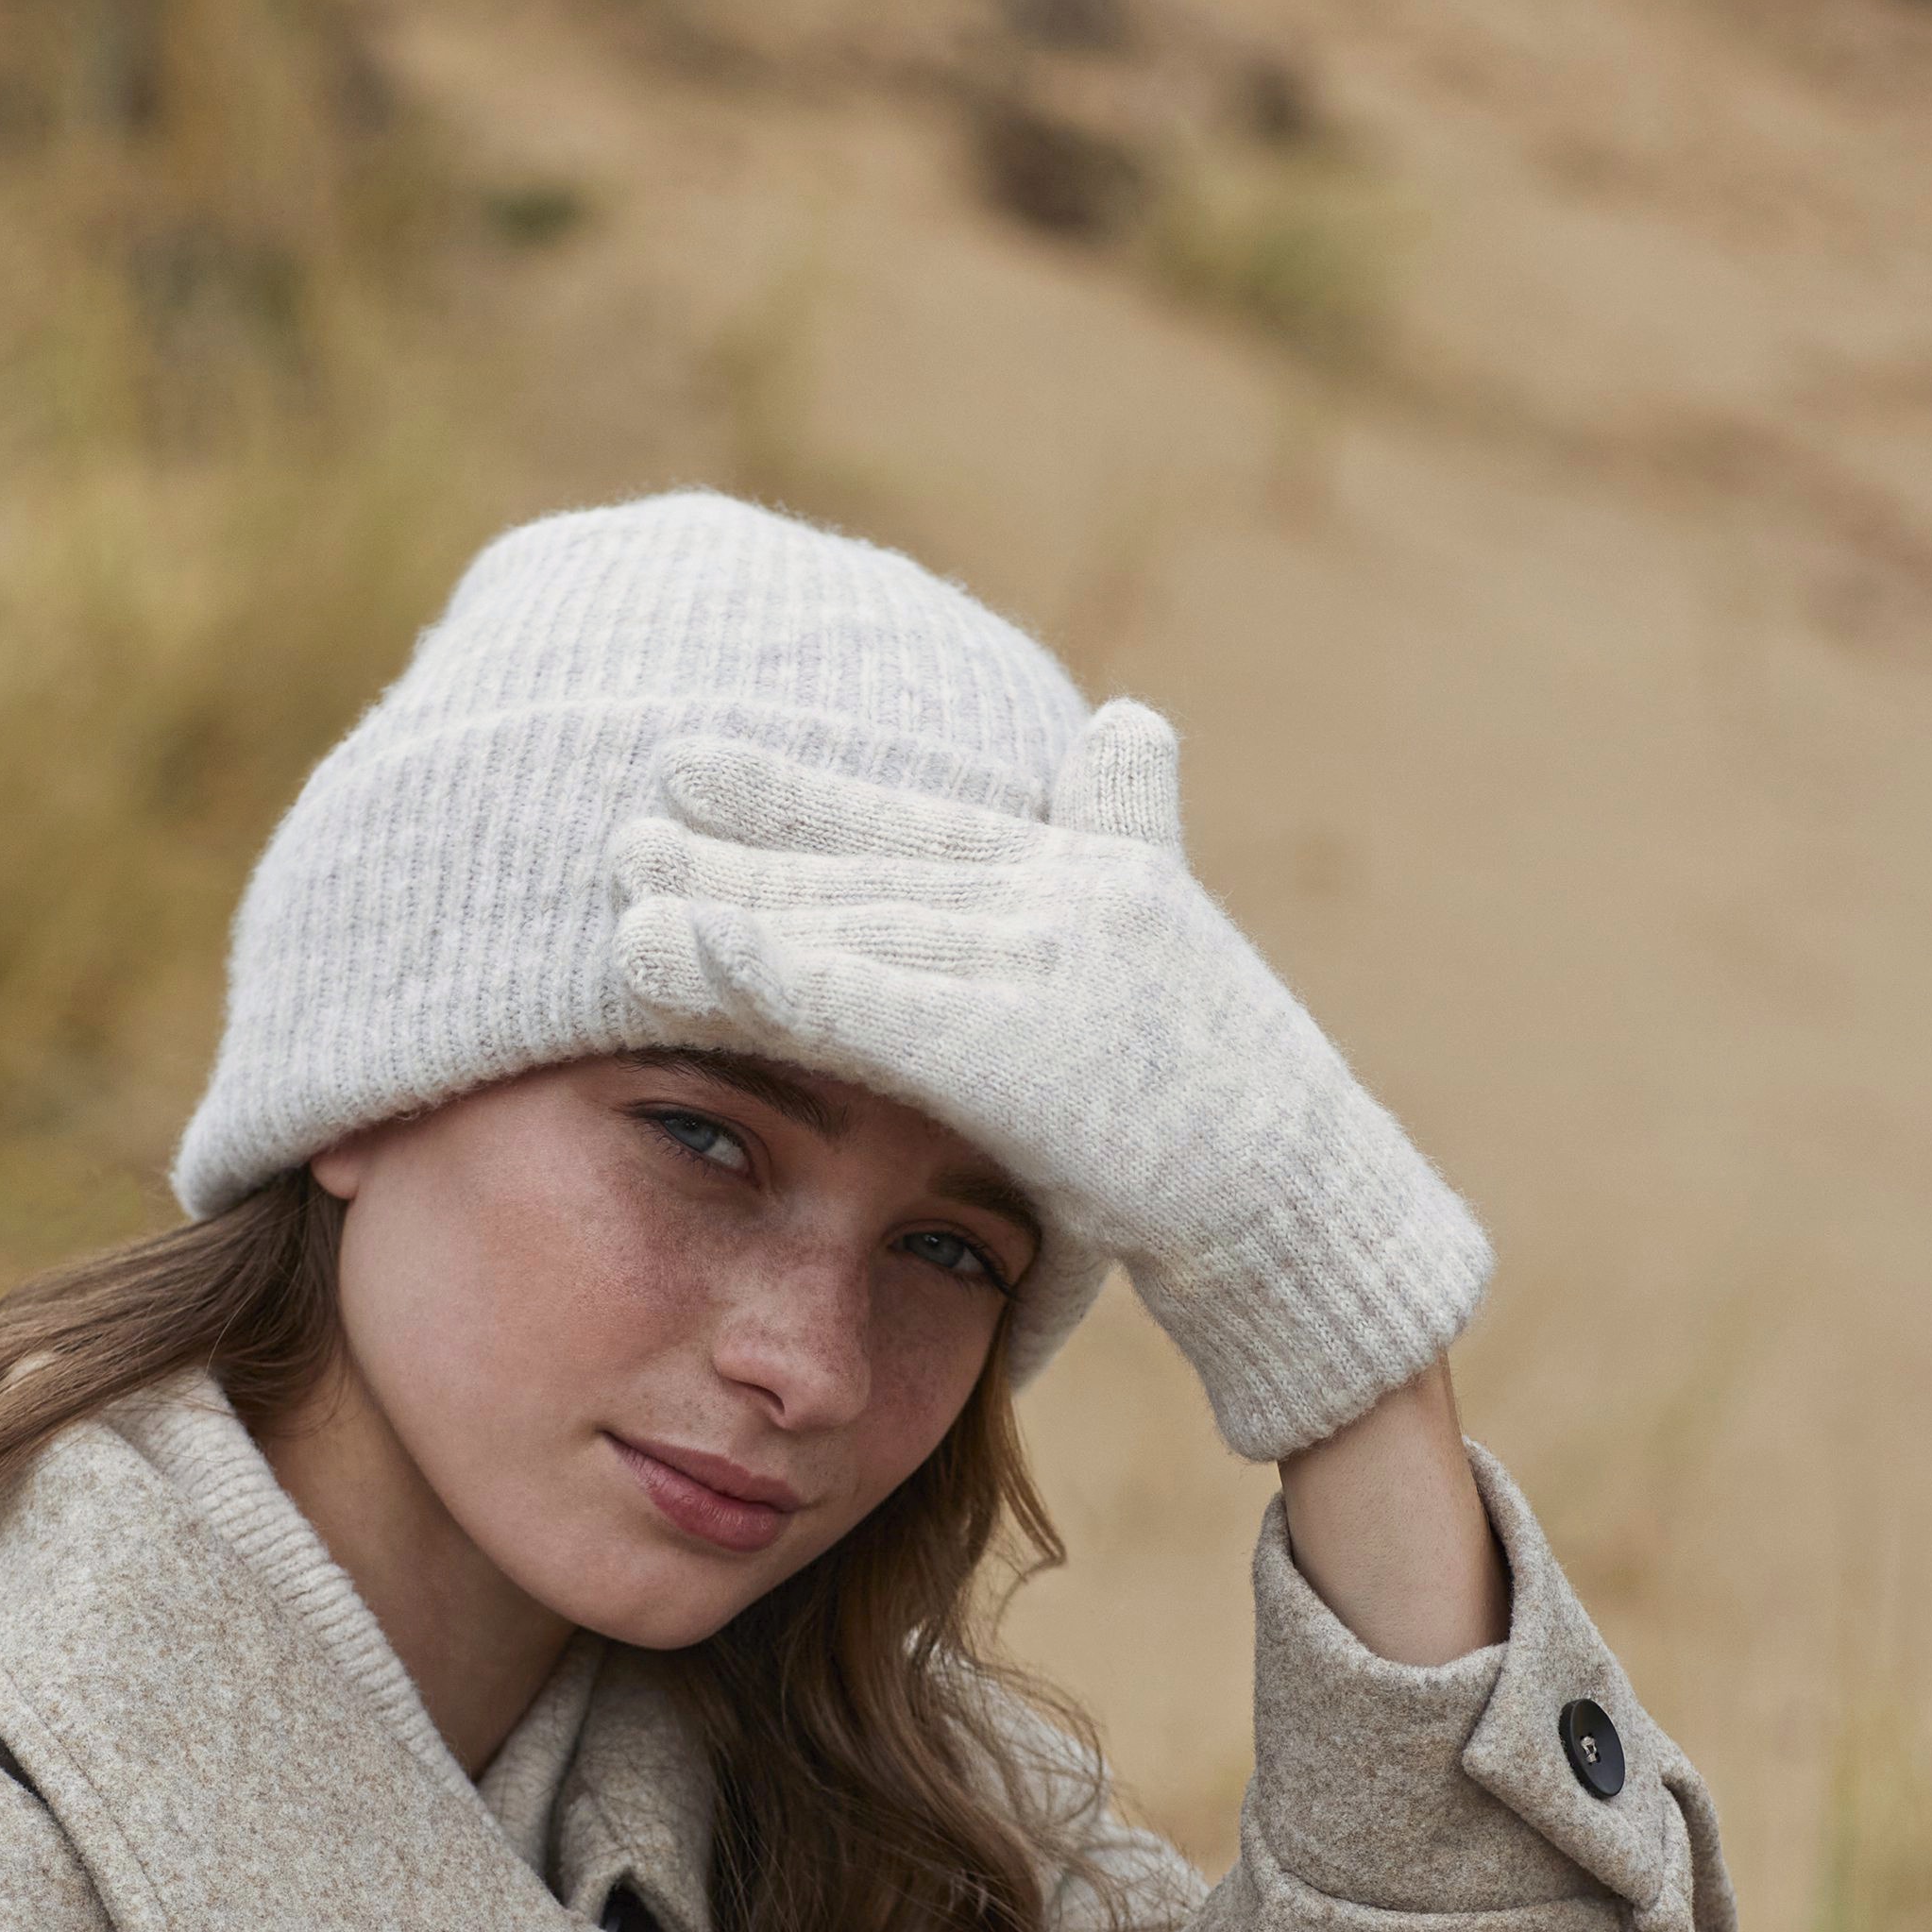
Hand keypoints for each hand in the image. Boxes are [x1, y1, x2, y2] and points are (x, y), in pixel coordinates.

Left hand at [610, 709, 1489, 1460]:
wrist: (1309, 1210)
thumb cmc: (1236, 1115)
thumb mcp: (1174, 952)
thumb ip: (1126, 836)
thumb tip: (1128, 721)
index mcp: (1094, 879)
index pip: (922, 827)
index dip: (806, 793)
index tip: (698, 764)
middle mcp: (1069, 899)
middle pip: (873, 868)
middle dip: (744, 844)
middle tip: (627, 818)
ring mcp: (1051, 963)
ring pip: (857, 925)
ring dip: (730, 908)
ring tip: (622, 893)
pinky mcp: (1025, 1045)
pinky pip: (870, 1001)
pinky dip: (770, 971)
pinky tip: (679, 956)